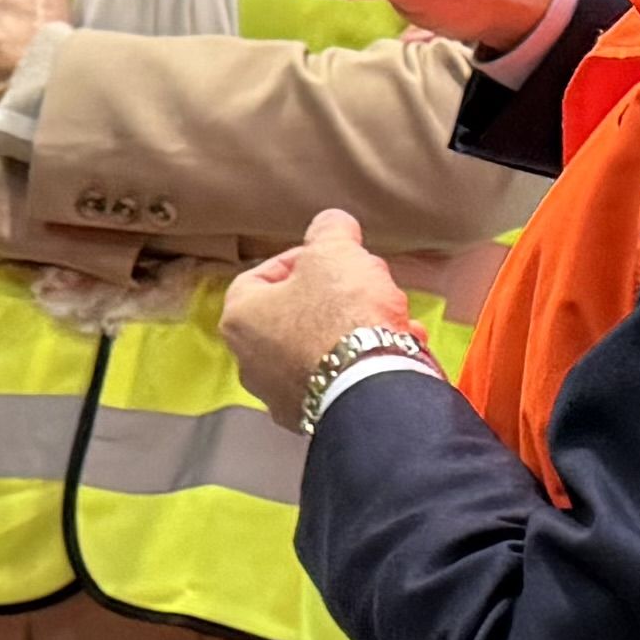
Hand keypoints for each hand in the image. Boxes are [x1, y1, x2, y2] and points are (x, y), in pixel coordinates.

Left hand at [222, 210, 419, 426]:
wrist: (371, 387)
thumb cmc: (343, 316)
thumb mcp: (336, 252)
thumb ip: (330, 230)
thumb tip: (331, 223)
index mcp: (241, 318)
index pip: (259, 276)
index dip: (297, 259)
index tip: (329, 256)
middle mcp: (250, 361)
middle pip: (294, 314)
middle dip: (334, 295)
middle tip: (364, 285)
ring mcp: (279, 394)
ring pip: (320, 347)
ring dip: (356, 328)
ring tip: (391, 317)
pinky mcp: (312, 416)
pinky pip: (339, 378)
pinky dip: (365, 361)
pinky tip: (398, 346)